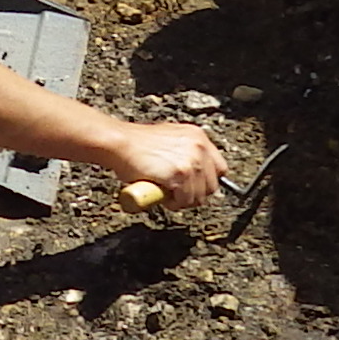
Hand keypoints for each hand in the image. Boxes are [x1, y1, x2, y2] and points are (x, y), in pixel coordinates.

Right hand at [103, 118, 229, 206]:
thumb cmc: (136, 144)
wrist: (119, 143)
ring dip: (183, 200)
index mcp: (198, 136)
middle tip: (177, 193)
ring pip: (199, 196)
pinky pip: (184, 200)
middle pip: (212, 185)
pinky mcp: (180, 174)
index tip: (195, 187)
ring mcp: (191, 161)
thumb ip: (185, 152)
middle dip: (195, 194)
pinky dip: (173, 203)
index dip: (206, 181)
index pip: (219, 168)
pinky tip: (161, 193)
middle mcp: (199, 147)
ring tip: (166, 192)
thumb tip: (194, 172)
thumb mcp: (170, 139)